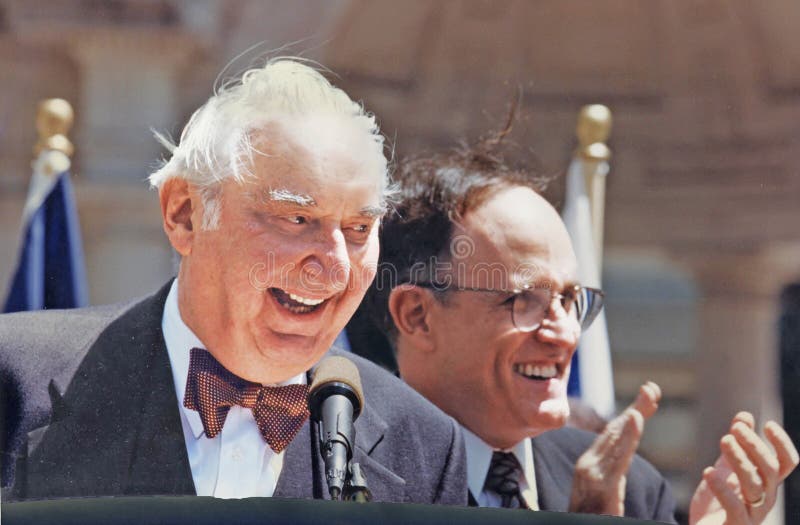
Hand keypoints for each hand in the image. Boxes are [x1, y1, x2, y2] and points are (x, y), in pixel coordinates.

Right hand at [569, 381, 660, 514]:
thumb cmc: (593, 515)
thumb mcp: (606, 490)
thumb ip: (616, 468)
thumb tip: (625, 450)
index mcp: (590, 463)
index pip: (614, 434)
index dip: (632, 414)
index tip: (651, 393)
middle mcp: (588, 464)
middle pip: (616, 432)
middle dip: (636, 409)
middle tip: (652, 388)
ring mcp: (592, 474)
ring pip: (616, 443)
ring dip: (632, 419)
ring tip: (645, 400)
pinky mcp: (600, 486)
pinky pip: (617, 460)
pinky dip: (626, 438)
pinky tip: (635, 421)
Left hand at [690, 412, 798, 524]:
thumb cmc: (718, 501)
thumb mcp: (727, 468)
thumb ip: (737, 444)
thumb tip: (745, 416)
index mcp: (765, 483)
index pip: (786, 464)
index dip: (782, 444)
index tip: (768, 425)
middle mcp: (764, 498)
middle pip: (770, 470)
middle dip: (754, 446)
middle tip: (734, 429)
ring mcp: (752, 514)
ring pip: (754, 485)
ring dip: (740, 460)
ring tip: (724, 440)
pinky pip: (735, 508)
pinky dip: (723, 489)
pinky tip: (708, 472)